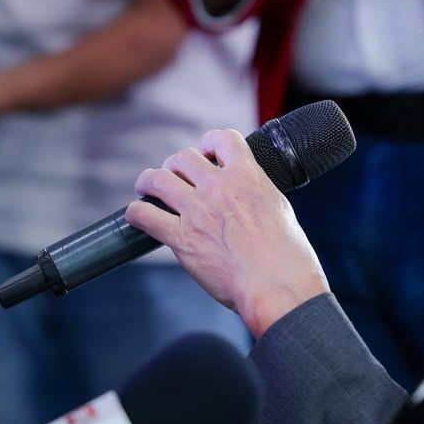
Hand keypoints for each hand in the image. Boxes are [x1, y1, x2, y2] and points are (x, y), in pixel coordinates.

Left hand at [127, 127, 329, 337]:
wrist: (277, 285)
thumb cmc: (287, 256)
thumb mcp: (279, 209)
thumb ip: (257, 193)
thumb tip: (248, 192)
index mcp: (248, 177)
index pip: (222, 138)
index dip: (209, 144)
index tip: (206, 155)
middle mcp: (220, 188)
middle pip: (183, 157)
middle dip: (176, 166)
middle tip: (176, 179)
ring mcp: (198, 211)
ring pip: (157, 179)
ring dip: (148, 182)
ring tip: (147, 189)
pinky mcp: (181, 238)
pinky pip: (143, 215)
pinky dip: (136, 213)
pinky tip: (139, 216)